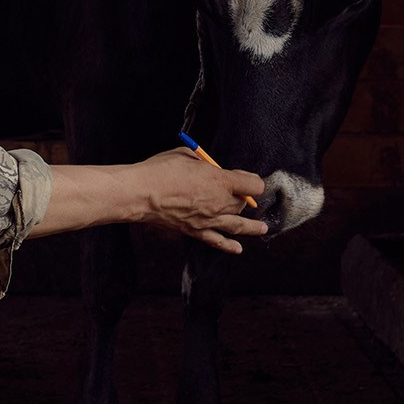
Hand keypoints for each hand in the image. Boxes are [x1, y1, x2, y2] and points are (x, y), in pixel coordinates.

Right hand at [126, 149, 268, 254]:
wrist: (140, 194)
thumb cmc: (160, 171)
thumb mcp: (186, 155)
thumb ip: (203, 162)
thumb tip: (206, 166)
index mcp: (222, 181)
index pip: (254, 185)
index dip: (252, 181)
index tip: (247, 178)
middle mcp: (221, 203)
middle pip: (244, 204)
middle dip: (243, 198)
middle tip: (238, 192)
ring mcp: (209, 220)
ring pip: (238, 225)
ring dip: (253, 227)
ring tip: (263, 229)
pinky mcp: (196, 231)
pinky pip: (218, 241)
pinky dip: (229, 246)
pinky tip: (238, 249)